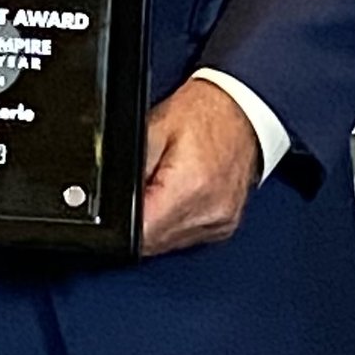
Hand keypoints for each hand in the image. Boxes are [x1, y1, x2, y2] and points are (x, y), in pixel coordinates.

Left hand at [138, 77, 260, 257]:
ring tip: (166, 184)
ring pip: (167, 244)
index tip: (124, 201)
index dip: (124, 221)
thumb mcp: (151, 130)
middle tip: (147, 184)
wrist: (242, 110)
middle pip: (152, 243)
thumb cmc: (203, 113)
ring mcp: (220, 223)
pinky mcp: (225, 226)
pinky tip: (180, 194)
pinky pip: (187, 236)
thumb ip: (129, 169)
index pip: (140, 234)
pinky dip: (176, 220)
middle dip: (140, 220)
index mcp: (190, 188)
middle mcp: (209, 212)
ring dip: (158, 222)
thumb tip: (112, 200)